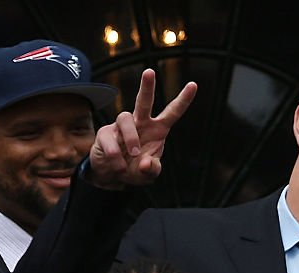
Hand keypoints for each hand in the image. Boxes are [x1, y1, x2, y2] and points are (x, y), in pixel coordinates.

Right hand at [88, 68, 196, 187]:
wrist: (112, 175)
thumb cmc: (135, 169)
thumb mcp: (148, 174)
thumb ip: (152, 170)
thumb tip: (145, 162)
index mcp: (157, 130)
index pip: (172, 113)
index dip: (183, 100)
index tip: (193, 85)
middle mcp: (140, 123)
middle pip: (144, 102)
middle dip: (147, 86)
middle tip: (150, 72)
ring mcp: (121, 126)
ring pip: (125, 118)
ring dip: (130, 139)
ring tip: (133, 156)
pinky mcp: (105, 133)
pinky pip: (111, 140)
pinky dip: (116, 157)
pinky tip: (119, 166)